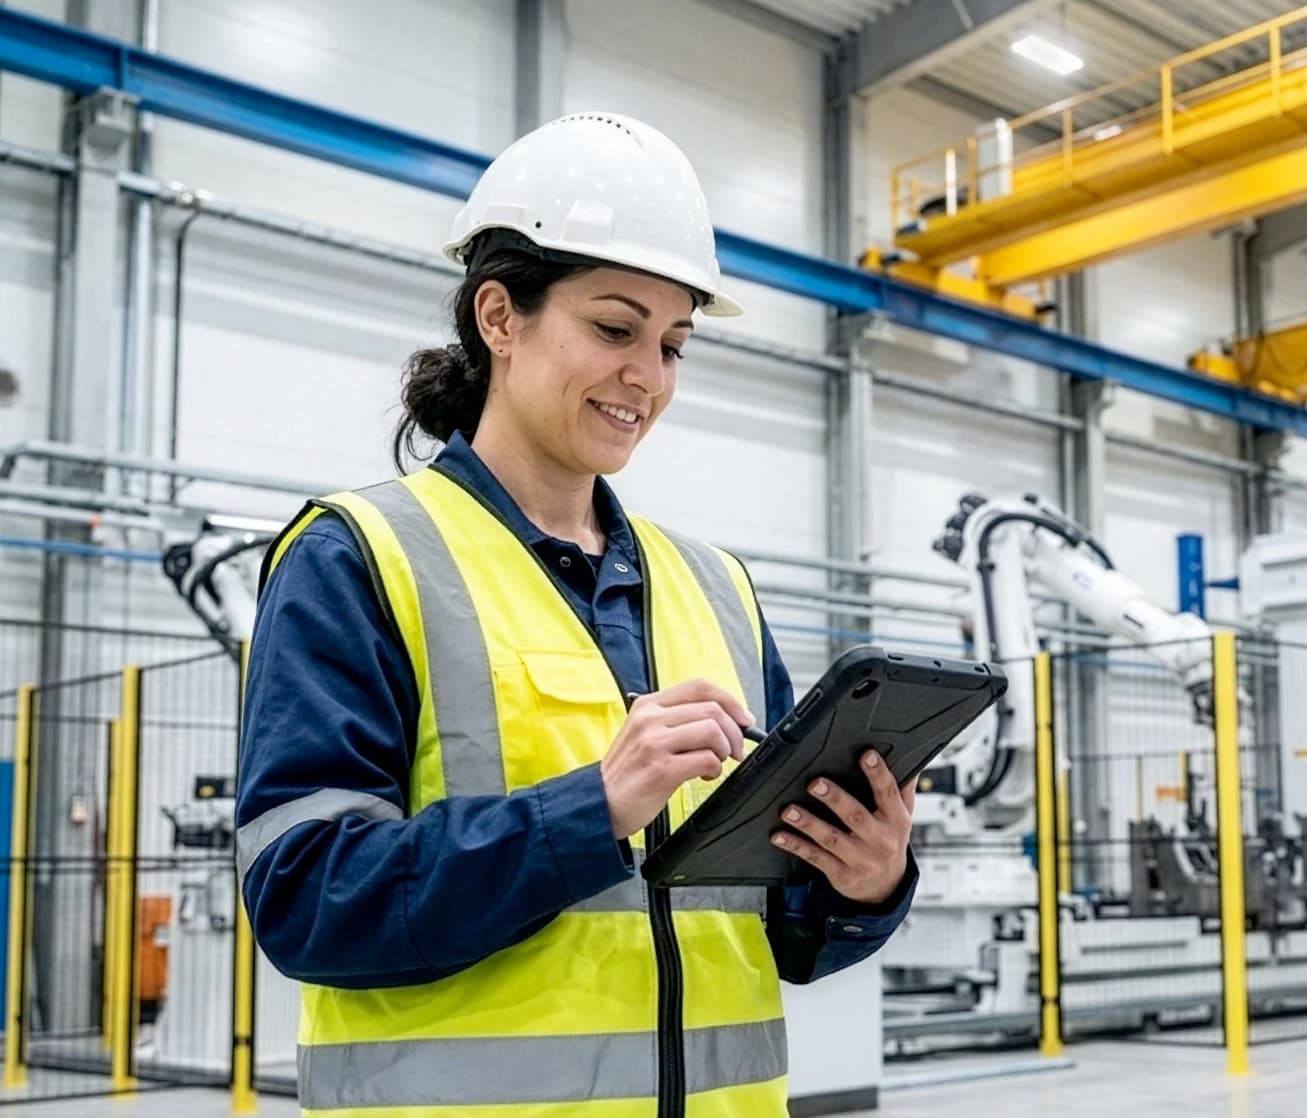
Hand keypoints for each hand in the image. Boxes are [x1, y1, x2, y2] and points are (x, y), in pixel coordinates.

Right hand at [600, 679, 751, 839]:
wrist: (600, 802)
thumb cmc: (628, 771)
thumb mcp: (644, 733)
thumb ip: (676, 720)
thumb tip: (723, 719)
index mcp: (648, 705)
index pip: (700, 687)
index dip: (730, 700)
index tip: (743, 718)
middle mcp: (650, 718)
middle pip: (712, 708)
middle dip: (734, 731)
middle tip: (734, 750)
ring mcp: (654, 742)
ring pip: (712, 730)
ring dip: (724, 750)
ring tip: (715, 763)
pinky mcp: (661, 769)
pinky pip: (706, 759)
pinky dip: (715, 769)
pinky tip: (705, 776)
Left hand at [771, 750, 916, 904]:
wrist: (886, 888)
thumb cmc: (890, 841)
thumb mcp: (903, 815)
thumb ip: (903, 788)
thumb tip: (910, 759)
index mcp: (895, 820)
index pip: (888, 793)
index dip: (878, 774)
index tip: (866, 755)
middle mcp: (879, 840)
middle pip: (855, 816)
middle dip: (835, 798)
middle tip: (815, 783)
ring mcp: (860, 859)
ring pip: (831, 839)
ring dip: (808, 824)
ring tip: (788, 810)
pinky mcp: (841, 874)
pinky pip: (815, 858)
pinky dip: (796, 846)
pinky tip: (779, 835)